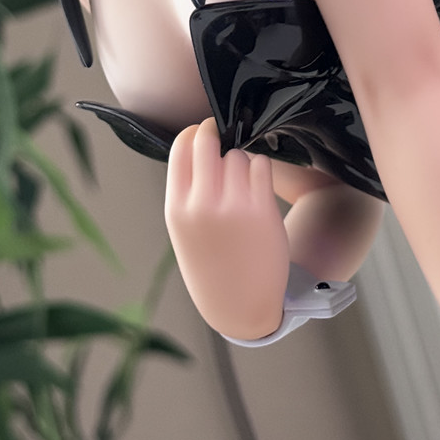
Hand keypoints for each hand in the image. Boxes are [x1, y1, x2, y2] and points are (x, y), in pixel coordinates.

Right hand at [165, 118, 290, 338]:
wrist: (239, 306)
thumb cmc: (211, 264)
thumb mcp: (184, 230)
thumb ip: (188, 191)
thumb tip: (201, 145)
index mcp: (176, 210)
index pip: (180, 148)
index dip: (193, 134)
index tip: (201, 133)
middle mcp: (202, 206)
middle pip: (207, 142)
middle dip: (215, 134)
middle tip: (222, 135)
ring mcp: (233, 207)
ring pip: (237, 155)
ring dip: (240, 160)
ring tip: (240, 182)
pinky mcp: (262, 210)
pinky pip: (261, 166)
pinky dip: (260, 168)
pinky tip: (257, 183)